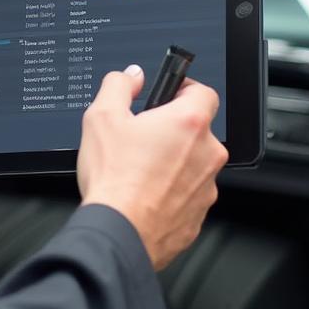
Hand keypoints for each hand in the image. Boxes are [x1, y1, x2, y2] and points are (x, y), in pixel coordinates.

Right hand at [76, 65, 227, 269]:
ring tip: (139, 170)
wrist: (119, 231)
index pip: (203, 92)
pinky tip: (144, 193)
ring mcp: (207, 186)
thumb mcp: (101, 117)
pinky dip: (171, 192)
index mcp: (189, 123)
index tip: (169, 95)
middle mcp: (207, 153)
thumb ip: (119, 85)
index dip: (184, 89)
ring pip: (193, 164)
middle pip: (197, 130)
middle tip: (142, 137)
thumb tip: (131, 76)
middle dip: (172, 131)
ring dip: (173, 163)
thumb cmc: (114, 179)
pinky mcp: (199, 214)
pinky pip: (188, 194)